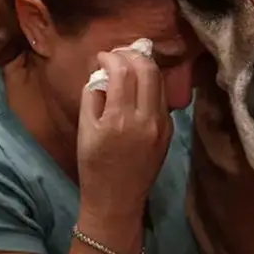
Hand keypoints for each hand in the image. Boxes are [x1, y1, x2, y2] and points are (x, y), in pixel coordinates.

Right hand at [77, 49, 171, 221]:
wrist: (116, 200)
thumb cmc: (94, 166)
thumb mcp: (84, 130)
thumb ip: (93, 96)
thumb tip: (103, 73)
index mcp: (120, 119)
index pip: (123, 71)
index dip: (111, 57)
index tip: (101, 57)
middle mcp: (146, 118)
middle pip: (148, 69)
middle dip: (132, 54)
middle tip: (117, 54)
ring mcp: (162, 125)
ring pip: (159, 81)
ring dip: (144, 67)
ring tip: (128, 64)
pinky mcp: (169, 131)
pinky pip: (162, 99)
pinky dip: (150, 86)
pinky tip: (138, 87)